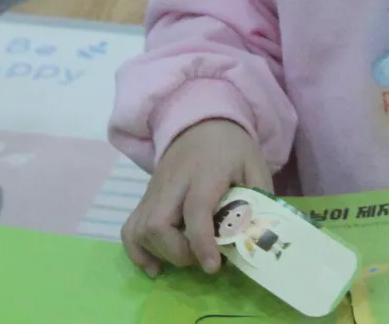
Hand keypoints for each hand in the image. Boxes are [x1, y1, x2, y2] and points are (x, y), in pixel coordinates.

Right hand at [121, 119, 271, 276]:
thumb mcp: (255, 166)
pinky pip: (129, 228)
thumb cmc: (231, 148)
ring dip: (160, 253)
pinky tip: (155, 265)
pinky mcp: (145, 198)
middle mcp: (173, 183)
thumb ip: (258, 200)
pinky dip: (137, 251)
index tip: (213, 266)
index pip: (195, 209)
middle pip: (158, 223)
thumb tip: (258, 237)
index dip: (201, 241)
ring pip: (141, 229)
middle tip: (200, 258)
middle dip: (178, 252)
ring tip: (185, 258)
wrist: (199, 123)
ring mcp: (154, 191)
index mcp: (204, 174)